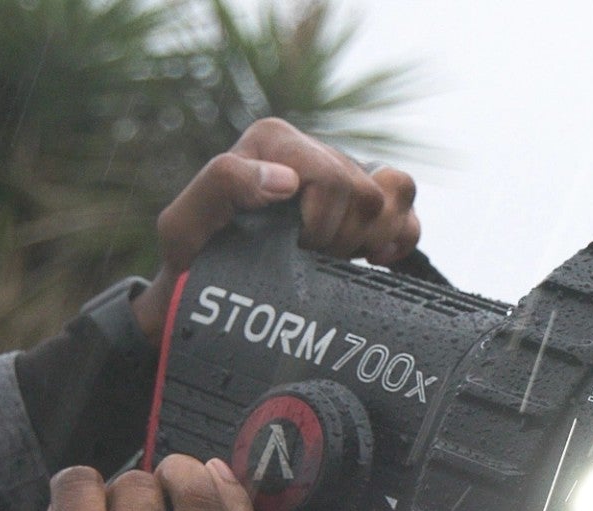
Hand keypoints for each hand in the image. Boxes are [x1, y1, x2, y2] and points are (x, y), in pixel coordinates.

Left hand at [130, 118, 420, 343]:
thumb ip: (223, 185)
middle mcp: (311, 149)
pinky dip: (400, 236)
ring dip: (371, 236)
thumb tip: (287, 179)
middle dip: (339, 238)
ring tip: (334, 258)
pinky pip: (408, 208)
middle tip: (305, 258)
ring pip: (398, 191)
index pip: (332, 178)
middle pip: (366, 192)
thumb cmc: (193, 256)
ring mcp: (343, 175)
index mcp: (273, 141)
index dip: (321, 225)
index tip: (293, 249)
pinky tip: (373, 259)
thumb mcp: (184, 225)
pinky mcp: (366, 205)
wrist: (206, 287)